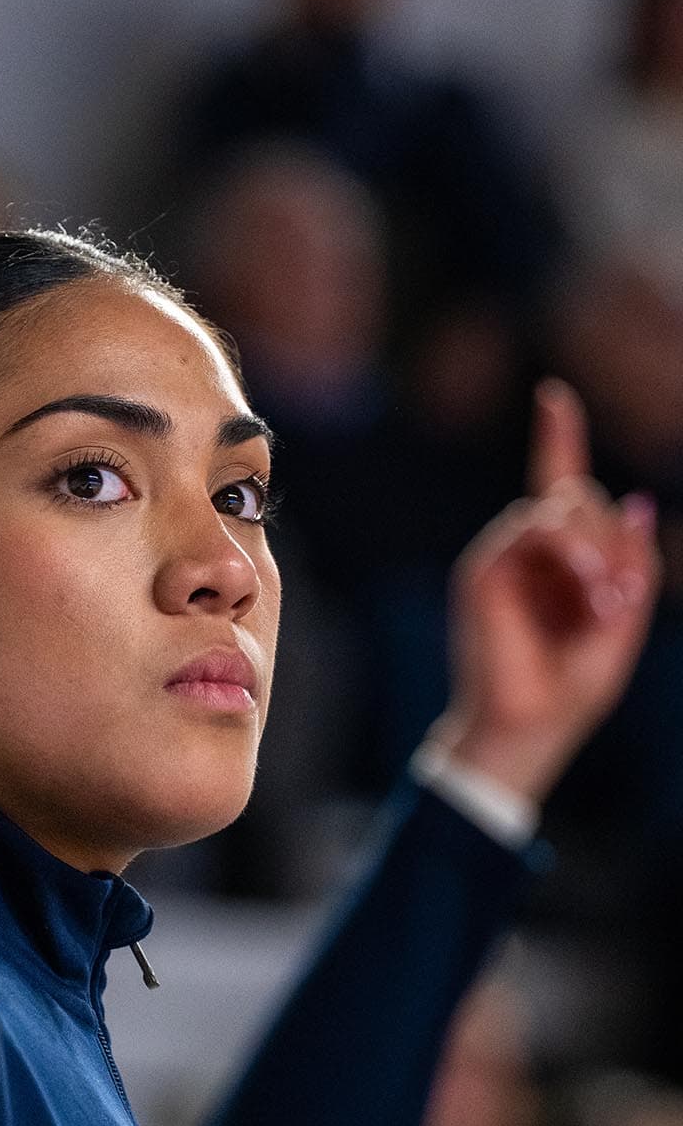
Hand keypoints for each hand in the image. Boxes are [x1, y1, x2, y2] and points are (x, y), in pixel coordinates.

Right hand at [429, 380, 661, 803]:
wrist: (529, 729)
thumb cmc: (573, 689)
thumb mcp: (624, 621)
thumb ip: (634, 564)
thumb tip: (641, 502)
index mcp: (560, 560)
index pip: (558, 485)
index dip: (557, 437)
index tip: (553, 396)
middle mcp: (527, 550)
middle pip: (581, 497)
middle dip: (612, 539)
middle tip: (617, 599)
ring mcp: (502, 556)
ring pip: (562, 507)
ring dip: (595, 549)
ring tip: (603, 603)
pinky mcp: (483, 571)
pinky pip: (534, 529)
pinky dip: (572, 553)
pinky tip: (588, 590)